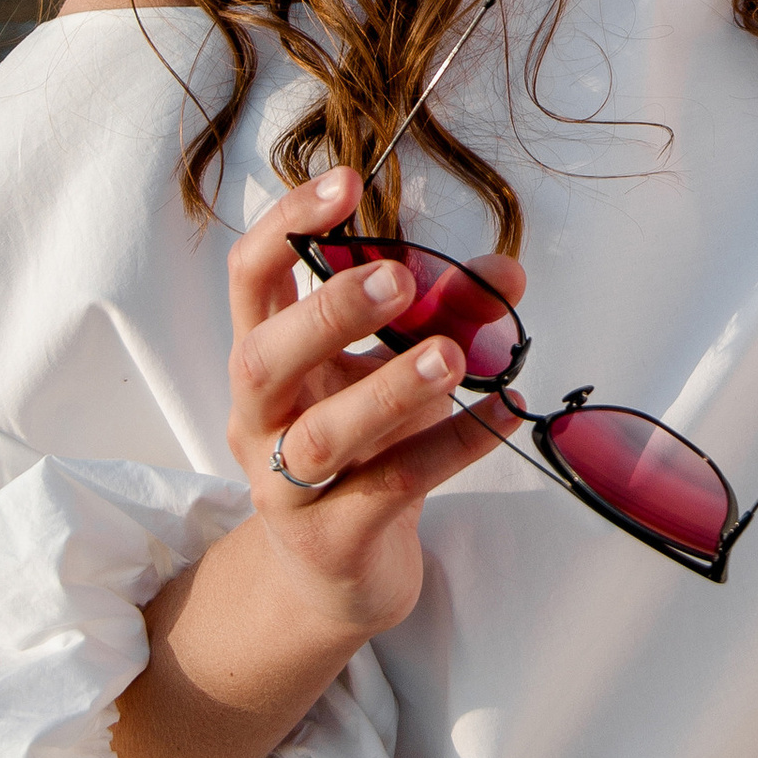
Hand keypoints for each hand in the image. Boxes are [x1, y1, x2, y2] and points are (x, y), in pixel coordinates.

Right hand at [110, 168, 520, 757]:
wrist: (333, 574)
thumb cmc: (360, 450)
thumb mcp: (390, 373)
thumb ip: (443, 318)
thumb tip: (506, 271)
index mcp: (266, 357)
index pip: (251, 277)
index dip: (287, 224)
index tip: (347, 183)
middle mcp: (261, 418)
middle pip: (264, 359)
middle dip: (329, 314)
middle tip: (398, 278)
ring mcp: (288, 486)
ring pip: (324, 437)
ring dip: (390, 389)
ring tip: (453, 356)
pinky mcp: (335, 538)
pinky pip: (392, 487)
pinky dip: (453, 445)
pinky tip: (506, 410)